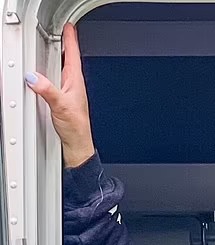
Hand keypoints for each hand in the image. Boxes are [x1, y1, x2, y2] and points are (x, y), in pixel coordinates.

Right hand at [24, 23, 94, 166]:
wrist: (78, 144)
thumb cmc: (76, 128)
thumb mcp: (60, 106)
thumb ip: (47, 90)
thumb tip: (34, 78)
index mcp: (76, 81)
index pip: (73, 54)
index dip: (71, 39)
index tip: (69, 27)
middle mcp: (74, 84)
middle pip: (69, 58)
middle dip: (65, 43)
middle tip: (63, 31)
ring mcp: (70, 91)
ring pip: (64, 69)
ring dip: (60, 57)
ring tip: (57, 46)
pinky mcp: (65, 99)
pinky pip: (59, 80)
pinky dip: (55, 72)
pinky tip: (51, 73)